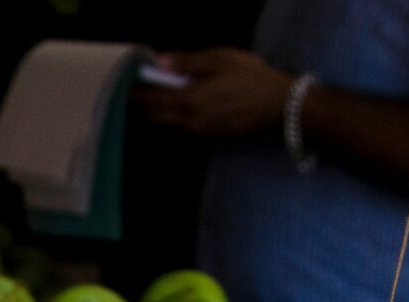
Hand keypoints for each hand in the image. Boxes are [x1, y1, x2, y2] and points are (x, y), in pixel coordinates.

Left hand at [138, 49, 295, 138]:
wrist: (283, 108)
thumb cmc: (253, 79)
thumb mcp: (220, 60)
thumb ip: (188, 62)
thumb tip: (161, 62)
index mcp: (189, 101)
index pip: (150, 102)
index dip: (135, 95)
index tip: (125, 86)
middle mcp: (191, 121)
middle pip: (156, 116)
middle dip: (143, 105)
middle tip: (137, 90)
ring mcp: (202, 131)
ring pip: (171, 121)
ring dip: (161, 110)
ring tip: (159, 93)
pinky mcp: (214, 134)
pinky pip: (186, 124)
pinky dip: (177, 113)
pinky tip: (184, 101)